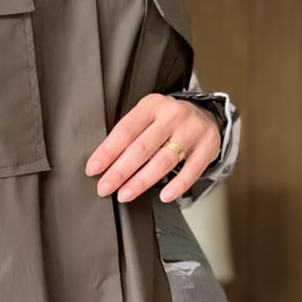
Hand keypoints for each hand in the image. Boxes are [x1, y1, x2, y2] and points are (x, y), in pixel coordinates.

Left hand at [84, 94, 220, 202]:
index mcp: (152, 105)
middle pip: (142, 148)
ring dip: (142, 181)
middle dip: (120, 171)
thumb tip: (102, 164)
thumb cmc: (166, 121)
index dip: (107, 152)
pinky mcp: (208, 147)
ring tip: (125, 194)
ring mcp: (192, 131)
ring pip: (164, 160)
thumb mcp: (146, 118)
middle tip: (105, 187)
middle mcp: (173, 115)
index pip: (125, 131)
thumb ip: (128, 135)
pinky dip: (177, 186)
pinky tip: (163, 196)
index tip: (93, 169)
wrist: (204, 115)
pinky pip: (192, 171)